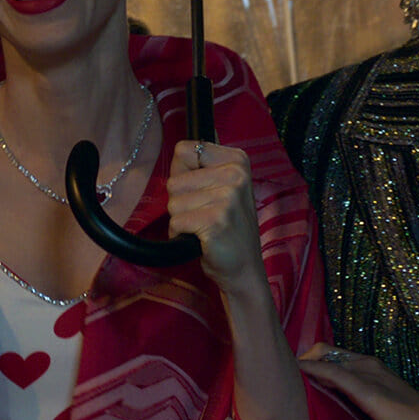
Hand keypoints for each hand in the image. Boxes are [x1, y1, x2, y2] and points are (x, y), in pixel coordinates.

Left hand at [167, 140, 264, 290]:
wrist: (244, 268)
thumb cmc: (226, 228)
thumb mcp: (220, 187)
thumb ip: (198, 168)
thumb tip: (176, 152)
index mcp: (237, 160)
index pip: (183, 151)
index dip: (182, 175)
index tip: (201, 192)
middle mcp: (235, 174)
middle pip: (174, 180)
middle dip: (181, 202)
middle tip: (204, 215)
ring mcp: (228, 197)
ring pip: (173, 203)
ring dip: (181, 220)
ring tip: (203, 228)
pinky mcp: (216, 220)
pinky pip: (176, 222)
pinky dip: (181, 234)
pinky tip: (201, 239)